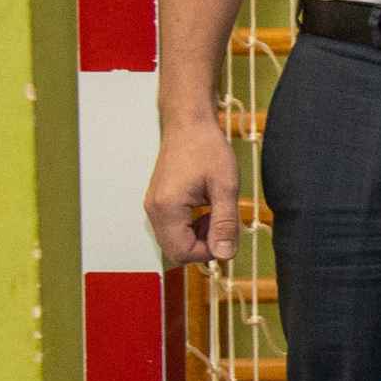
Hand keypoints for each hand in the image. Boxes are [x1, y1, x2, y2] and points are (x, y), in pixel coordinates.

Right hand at [143, 111, 240, 265]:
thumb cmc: (207, 149)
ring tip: (214, 211)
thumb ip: (225, 223)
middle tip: (221, 221)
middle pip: (176, 251)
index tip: (227, 233)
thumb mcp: (225, 187)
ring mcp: (153, 207)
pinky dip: (191, 227)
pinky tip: (205, 208)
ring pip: (174, 241)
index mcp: (167, 208)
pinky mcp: (159, 203)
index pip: (183, 253)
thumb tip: (225, 255)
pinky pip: (172, 229)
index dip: (209, 251)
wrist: (189, 125)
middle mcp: (153, 210)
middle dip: (203, 245)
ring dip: (198, 236)